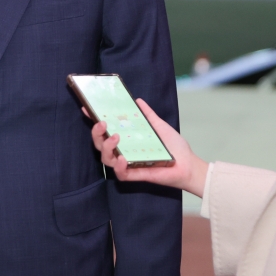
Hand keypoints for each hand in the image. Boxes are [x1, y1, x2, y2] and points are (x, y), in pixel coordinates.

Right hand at [87, 99, 208, 196]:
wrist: (189, 164)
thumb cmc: (174, 147)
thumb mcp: (159, 126)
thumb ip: (148, 115)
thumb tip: (137, 100)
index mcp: (126, 140)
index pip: (106, 131)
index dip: (94, 121)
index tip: (87, 109)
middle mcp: (123, 152)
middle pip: (100, 145)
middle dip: (96, 134)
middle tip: (102, 123)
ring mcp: (128, 164)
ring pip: (106, 159)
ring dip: (106, 147)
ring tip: (115, 137)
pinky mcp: (135, 175)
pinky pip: (120, 174)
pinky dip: (119, 166)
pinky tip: (123, 157)